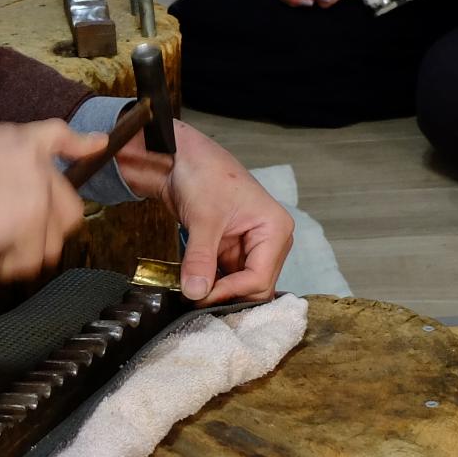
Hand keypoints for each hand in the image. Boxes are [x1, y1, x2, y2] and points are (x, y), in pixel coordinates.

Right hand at [0, 121, 98, 281]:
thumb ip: (3, 170)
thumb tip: (19, 195)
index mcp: (11, 140)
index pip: (54, 134)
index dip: (79, 143)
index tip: (98, 145)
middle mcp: (29, 159)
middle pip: (67, 202)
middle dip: (48, 229)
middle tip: (19, 238)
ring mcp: (36, 187)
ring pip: (56, 233)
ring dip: (31, 249)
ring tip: (0, 246)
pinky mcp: (34, 216)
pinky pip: (36, 256)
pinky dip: (16, 265)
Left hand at [116, 123, 294, 303]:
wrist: (182, 159)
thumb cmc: (203, 173)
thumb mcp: (203, 218)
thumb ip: (200, 258)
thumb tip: (195, 292)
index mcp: (275, 229)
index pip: (260, 278)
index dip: (230, 292)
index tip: (199, 297)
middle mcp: (270, 241)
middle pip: (256, 287)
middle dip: (227, 295)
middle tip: (195, 298)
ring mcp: (251, 247)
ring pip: (241, 286)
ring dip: (218, 292)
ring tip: (191, 292)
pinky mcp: (233, 250)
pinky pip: (227, 278)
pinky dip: (211, 284)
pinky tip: (194, 284)